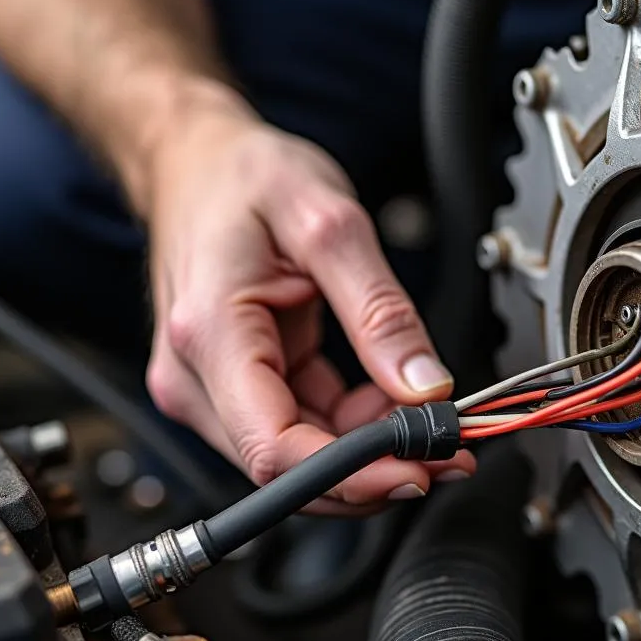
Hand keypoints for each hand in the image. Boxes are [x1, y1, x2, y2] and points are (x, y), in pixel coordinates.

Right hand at [144, 93, 475, 511]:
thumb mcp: (330, 225)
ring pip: (296, 455)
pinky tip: (384, 400)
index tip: (418, 468)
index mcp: (211, 334)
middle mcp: (195, 375)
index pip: (273, 448)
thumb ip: (380, 311)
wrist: (194, 164)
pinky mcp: (229, 386)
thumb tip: (423, 386)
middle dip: (372, 470)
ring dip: (366, 451)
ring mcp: (208, 386)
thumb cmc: (242, 179)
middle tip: (446, 450)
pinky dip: (349, 426)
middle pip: (285, 466)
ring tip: (426, 418)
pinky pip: (297, 427)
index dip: (352, 476)